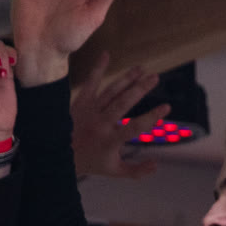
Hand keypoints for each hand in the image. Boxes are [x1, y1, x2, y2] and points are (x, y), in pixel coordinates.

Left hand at [71, 51, 165, 178]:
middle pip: (122, 103)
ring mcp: (89, 111)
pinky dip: (97, 68)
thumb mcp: (115, 171)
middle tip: (155, 77)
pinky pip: (90, 83)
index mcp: (110, 141)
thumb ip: (137, 170)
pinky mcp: (80, 102)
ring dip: (127, 78)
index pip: (135, 127)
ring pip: (111, 91)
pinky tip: (106, 54)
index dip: (151, 117)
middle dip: (140, 89)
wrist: (59, 155)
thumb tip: (157, 165)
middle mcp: (100, 124)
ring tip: (142, 69)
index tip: (166, 107)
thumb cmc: (91, 162)